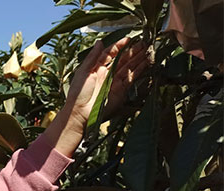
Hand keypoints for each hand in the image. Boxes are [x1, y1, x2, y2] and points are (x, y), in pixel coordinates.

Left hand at [43, 38, 148, 156]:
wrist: (81, 113)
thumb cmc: (78, 93)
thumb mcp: (83, 72)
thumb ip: (92, 57)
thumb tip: (100, 41)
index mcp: (96, 67)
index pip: (110, 53)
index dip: (119, 46)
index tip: (129, 39)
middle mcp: (107, 73)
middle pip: (122, 59)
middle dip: (133, 51)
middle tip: (145, 42)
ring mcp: (114, 82)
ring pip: (129, 67)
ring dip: (139, 59)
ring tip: (149, 50)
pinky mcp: (121, 91)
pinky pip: (132, 78)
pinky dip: (139, 70)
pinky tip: (146, 62)